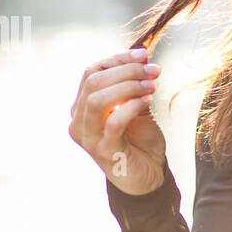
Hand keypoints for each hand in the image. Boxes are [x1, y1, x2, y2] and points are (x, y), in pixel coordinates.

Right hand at [69, 47, 165, 194]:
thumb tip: (143, 56)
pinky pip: (113, 122)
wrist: (148, 177)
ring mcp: (88, 137)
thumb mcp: (137, 108)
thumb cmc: (140, 141)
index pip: (92, 72)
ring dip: (127, 86)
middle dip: (126, 71)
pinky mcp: (103, 151)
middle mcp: (79, 121)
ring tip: (151, 85)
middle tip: (153, 70)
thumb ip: (134, 86)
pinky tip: (147, 101)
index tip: (144, 54)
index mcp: (83, 106)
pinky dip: (131, 106)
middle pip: (93, 82)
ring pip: (97, 99)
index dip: (118, 59)